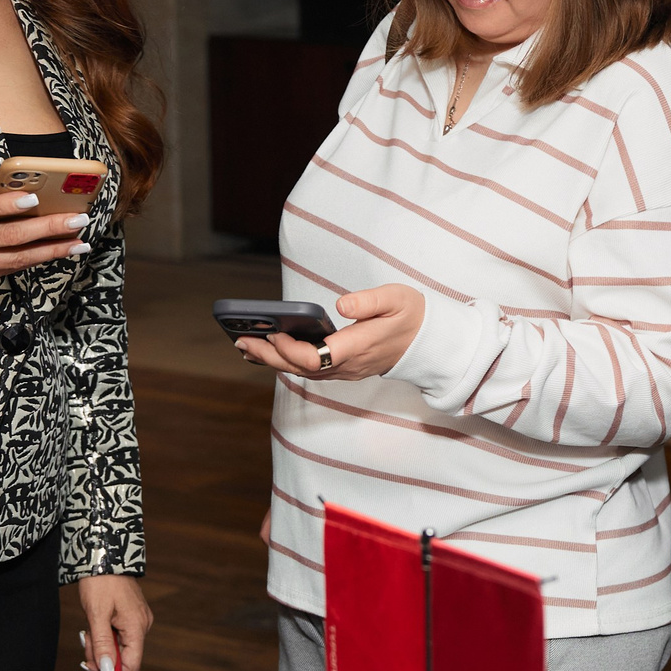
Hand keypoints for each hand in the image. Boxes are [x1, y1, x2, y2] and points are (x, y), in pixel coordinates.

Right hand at [0, 146, 89, 284]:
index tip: (34, 199)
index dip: (7, 207)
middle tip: (77, 221)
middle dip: (46, 230)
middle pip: (6, 238)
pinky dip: (31, 263)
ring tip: (78, 243)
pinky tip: (55, 254)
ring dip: (49, 252)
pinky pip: (4, 271)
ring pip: (12, 260)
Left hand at [75, 574, 152, 670]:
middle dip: (101, 654)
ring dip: (101, 643)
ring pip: (120, 645)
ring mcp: (138, 619)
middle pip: (124, 656)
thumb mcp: (97, 615)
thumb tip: (107, 670)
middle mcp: (142, 625)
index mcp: (137, 626)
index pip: (132, 664)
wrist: (105, 555)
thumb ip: (102, 644)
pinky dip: (105, 634)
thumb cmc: (100, 582)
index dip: (112, 670)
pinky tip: (96, 622)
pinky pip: (119, 634)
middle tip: (84, 639)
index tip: (91, 663)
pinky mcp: (131, 615)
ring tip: (88, 628)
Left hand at [236, 284, 426, 382]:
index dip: (290, 349)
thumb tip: (341, 304)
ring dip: (274, 361)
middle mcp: (349, 365)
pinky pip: (311, 371)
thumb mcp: (396, 298)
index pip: (315, 357)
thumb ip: (369, 301)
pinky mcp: (345, 370)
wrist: (429, 342)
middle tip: (240, 340)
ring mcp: (347, 371)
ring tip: (246, 345)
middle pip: (301, 369)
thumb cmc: (412, 315)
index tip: (273, 332)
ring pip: (304, 373)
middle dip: (269, 356)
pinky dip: (288, 363)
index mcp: (358, 346)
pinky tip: (271, 352)